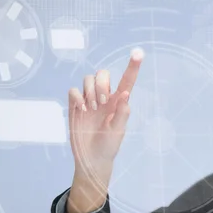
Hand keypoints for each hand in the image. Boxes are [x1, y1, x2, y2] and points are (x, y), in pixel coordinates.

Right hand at [68, 48, 143, 173]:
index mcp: (118, 101)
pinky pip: (74, 90)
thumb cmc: (108, 145)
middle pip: (102, 73)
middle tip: (102, 101)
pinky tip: (81, 110)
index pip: (127, 80)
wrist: (91, 158)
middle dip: (101, 83)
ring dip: (90, 90)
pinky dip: (77, 97)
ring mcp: (89, 100)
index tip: (139, 53)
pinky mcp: (75, 106)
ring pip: (88, 79)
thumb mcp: (118, 131)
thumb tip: (125, 94)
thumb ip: (122, 112)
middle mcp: (104, 97)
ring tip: (92, 108)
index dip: (133, 66)